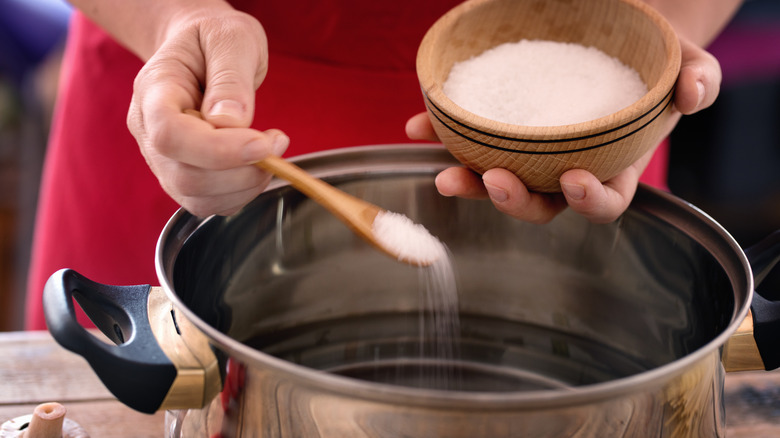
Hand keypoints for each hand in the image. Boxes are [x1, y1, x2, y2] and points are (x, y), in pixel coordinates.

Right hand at [127, 7, 288, 216]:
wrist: (201, 48)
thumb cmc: (214, 38)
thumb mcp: (231, 38)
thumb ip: (230, 78)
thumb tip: (231, 122)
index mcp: (153, 92)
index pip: (170, 136)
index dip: (218, 150)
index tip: (263, 144)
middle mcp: (149, 131)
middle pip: (186, 176)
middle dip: (242, 170)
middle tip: (277, 142)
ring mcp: (163, 159)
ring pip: (198, 198)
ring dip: (245, 185)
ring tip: (270, 151)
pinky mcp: (183, 176)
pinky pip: (209, 204)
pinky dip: (241, 193)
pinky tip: (256, 164)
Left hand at [406, 35, 721, 223]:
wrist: (621, 37)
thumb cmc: (657, 60)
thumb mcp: (687, 63)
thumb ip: (698, 79)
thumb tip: (693, 93)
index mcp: (614, 164)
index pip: (603, 202)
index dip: (588, 202)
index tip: (571, 181)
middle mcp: (568, 168)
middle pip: (540, 204)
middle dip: (515, 201)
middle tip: (494, 180)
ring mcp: (532, 153)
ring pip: (498, 182)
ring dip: (469, 182)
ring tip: (444, 170)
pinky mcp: (503, 131)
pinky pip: (471, 142)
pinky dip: (442, 136)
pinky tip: (418, 126)